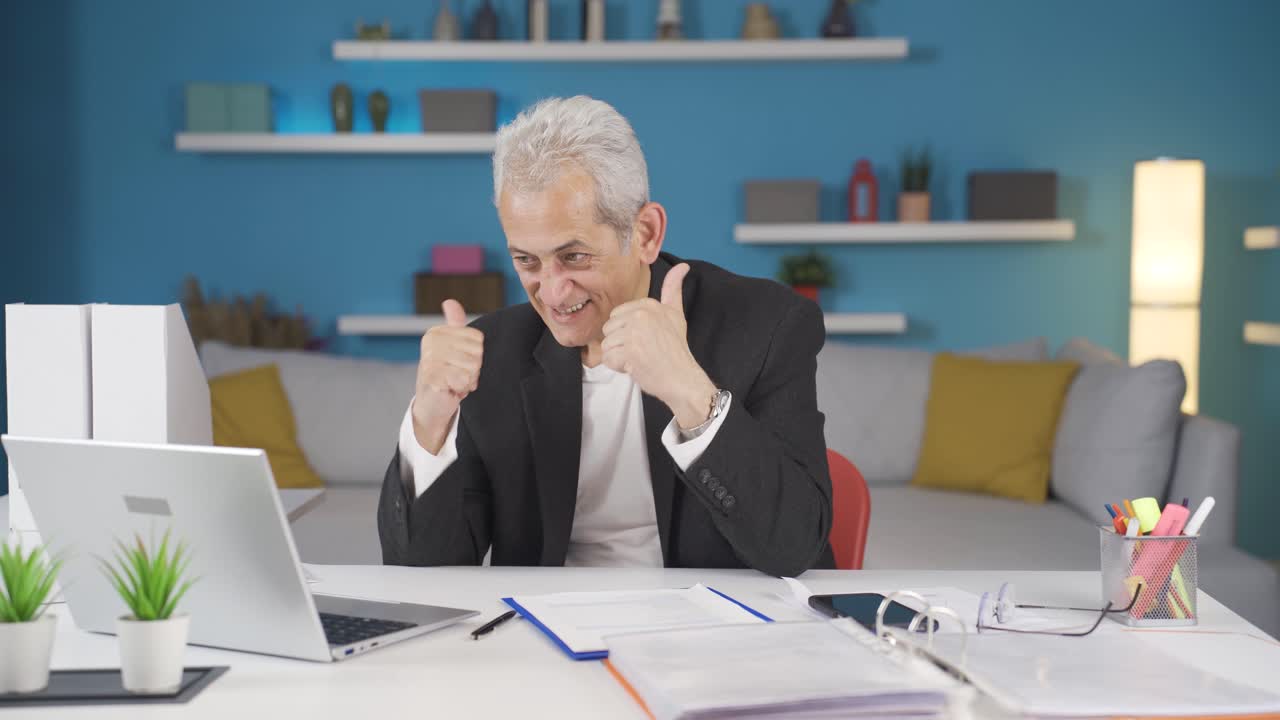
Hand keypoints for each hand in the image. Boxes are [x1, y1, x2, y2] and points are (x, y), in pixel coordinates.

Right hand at [411, 300, 482, 453]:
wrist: (432, 403)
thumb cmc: (446, 374)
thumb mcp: (453, 347)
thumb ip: (455, 324)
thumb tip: (449, 302)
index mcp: (437, 332)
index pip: (478, 340)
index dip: (476, 356)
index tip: (461, 363)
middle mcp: (431, 342)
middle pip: (477, 353)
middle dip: (473, 370)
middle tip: (458, 375)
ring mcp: (429, 360)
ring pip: (471, 367)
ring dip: (468, 380)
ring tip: (454, 382)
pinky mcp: (432, 377)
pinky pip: (463, 380)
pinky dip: (461, 389)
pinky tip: (451, 389)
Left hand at [601, 263, 717, 429]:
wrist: (682, 378)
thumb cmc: (675, 349)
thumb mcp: (675, 315)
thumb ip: (673, 290)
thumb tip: (682, 266)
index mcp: (649, 304)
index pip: (617, 316)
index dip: (627, 332)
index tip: (646, 339)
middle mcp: (641, 314)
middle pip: (609, 329)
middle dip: (621, 344)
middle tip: (642, 351)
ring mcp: (635, 332)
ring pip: (607, 345)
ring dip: (619, 357)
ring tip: (639, 359)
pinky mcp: (630, 351)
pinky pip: (608, 359)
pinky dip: (619, 367)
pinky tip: (635, 367)